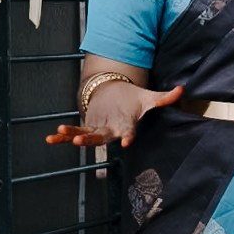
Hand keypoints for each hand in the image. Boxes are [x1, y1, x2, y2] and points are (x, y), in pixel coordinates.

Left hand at [46, 81, 183, 147]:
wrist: (120, 101)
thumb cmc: (134, 101)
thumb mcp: (149, 98)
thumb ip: (165, 97)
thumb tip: (182, 89)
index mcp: (126, 126)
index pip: (128, 133)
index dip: (127, 138)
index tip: (125, 144)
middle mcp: (111, 132)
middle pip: (101, 138)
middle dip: (90, 139)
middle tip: (80, 141)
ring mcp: (98, 131)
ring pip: (85, 137)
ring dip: (72, 136)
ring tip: (61, 135)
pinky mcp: (87, 127)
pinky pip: (74, 133)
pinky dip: (62, 135)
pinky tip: (51, 137)